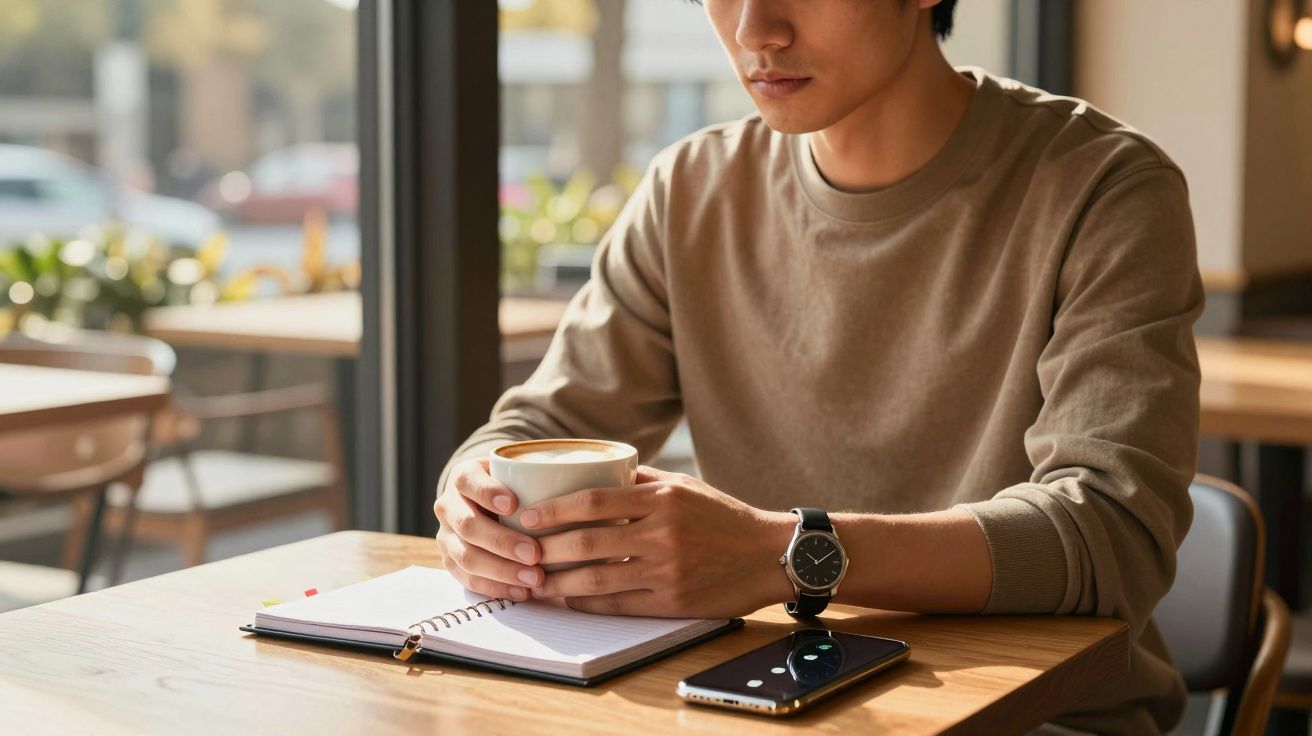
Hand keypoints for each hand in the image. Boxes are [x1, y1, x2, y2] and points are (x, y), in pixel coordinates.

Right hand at [433, 458, 543, 601]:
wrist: (488, 504)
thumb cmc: (513, 485)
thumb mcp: (519, 473)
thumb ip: (536, 476)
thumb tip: (579, 475)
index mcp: (463, 477)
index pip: (467, 481)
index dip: (487, 493)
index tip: (514, 505)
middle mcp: (448, 506)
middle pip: (468, 525)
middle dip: (502, 542)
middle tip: (535, 553)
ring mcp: (446, 537)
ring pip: (466, 557)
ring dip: (502, 571)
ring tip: (535, 578)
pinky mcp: (452, 563)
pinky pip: (469, 581)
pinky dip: (497, 587)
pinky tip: (523, 592)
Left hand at [522, 466, 794, 617]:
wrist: (769, 555)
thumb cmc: (724, 517)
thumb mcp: (685, 486)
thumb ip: (640, 480)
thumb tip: (595, 473)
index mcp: (662, 499)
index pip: (595, 501)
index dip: (555, 510)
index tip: (529, 515)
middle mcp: (662, 534)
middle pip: (588, 543)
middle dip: (547, 550)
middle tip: (521, 551)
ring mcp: (666, 571)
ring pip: (596, 580)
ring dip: (559, 582)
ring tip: (534, 580)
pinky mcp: (672, 602)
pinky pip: (618, 605)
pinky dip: (587, 604)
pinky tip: (568, 599)